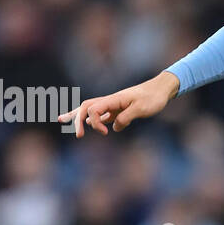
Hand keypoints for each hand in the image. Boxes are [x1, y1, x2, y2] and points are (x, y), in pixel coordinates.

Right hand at [58, 72, 179, 138]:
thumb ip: (126, 118)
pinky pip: (101, 113)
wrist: (162, 89)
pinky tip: (88, 124)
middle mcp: (110, 101)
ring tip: (62, 120)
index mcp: (113, 99)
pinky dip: (92, 119)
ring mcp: (114, 105)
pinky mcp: (119, 109)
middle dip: (77, 119)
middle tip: (76, 135)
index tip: (106, 133)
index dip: (95, 123)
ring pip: (90, 109)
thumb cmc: (153, 98)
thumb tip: (114, 127)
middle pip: (86, 107)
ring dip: (77, 115)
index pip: (93, 110)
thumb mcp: (141, 109)